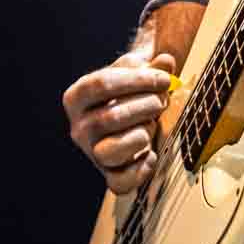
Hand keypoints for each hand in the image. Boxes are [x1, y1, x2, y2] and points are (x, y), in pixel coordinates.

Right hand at [63, 50, 176, 195]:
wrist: (131, 115)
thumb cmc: (132, 91)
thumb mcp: (139, 72)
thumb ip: (154, 66)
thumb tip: (166, 61)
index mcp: (77, 97)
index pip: (102, 84)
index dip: (138, 80)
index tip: (164, 79)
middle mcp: (78, 127)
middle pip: (113, 117)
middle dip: (147, 106)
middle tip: (161, 102)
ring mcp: (91, 153)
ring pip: (113, 150)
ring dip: (143, 134)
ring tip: (151, 125)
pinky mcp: (108, 174)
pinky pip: (121, 183)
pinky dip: (142, 169)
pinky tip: (151, 153)